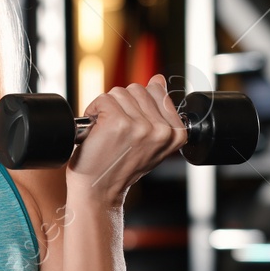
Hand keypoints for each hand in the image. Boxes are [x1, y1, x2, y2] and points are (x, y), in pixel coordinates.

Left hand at [66, 73, 186, 204]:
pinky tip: (96, 132)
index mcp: (176, 134)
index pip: (158, 91)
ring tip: (106, 133)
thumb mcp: (149, 141)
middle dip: (122, 106)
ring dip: (107, 110)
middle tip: (117, 133)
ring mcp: (141, 126)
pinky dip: (93, 112)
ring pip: (119, 93)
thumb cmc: (119, 167)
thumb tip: (158, 79)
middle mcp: (162, 130)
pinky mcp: (118, 122)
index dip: (138, 106)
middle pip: (138, 89)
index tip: (132, 129)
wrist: (99, 190)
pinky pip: (103, 99)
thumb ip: (158, 111)